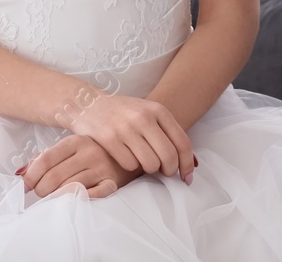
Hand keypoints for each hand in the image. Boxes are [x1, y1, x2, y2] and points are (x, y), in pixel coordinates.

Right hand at [58, 91, 193, 179]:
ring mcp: (126, 127)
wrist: (88, 103)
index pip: (182, 142)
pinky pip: (129, 165)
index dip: (187, 164)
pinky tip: (124, 158)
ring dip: (148, 169)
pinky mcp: (109, 138)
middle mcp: (144, 117)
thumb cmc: (123, 113)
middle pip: (169, 156)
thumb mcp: (148, 113)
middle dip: (169, 171)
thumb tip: (192, 162)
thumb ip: (167, 133)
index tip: (187, 178)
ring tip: (142, 162)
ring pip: (150, 164)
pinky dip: (129, 167)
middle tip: (164, 173)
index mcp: (158, 110)